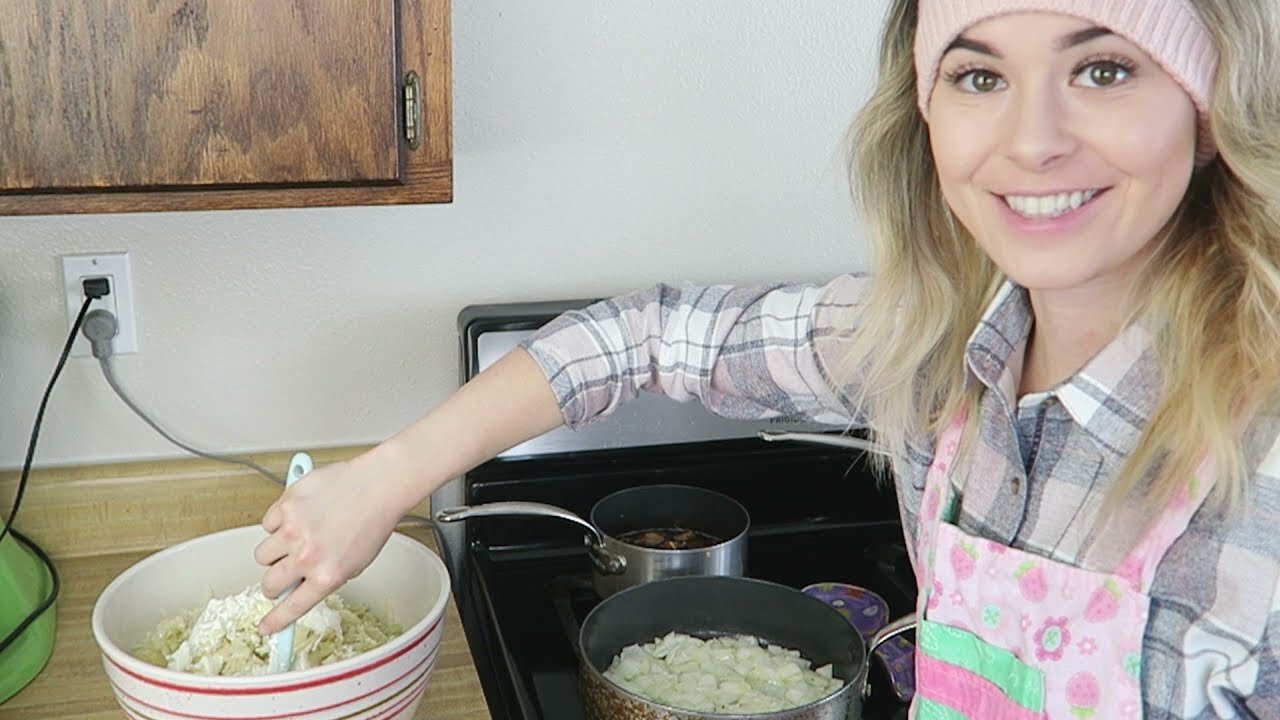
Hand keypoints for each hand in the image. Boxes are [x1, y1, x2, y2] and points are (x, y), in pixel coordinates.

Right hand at [253, 456, 402, 634]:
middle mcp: (307, 557)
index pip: (292, 608)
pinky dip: (279, 521)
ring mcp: (292, 531)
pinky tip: (300, 514)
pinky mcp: (286, 506)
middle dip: (274, 583)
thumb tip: (302, 585)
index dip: (276, 621)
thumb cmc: (373, 520)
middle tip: (284, 572)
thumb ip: (326, 576)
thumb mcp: (356, 563)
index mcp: (327, 576)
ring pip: (262, 555)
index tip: (266, 628)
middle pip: (269, 584)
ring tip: (296, 537)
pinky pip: (268, 523)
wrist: (378, 485)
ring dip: (274, 551)